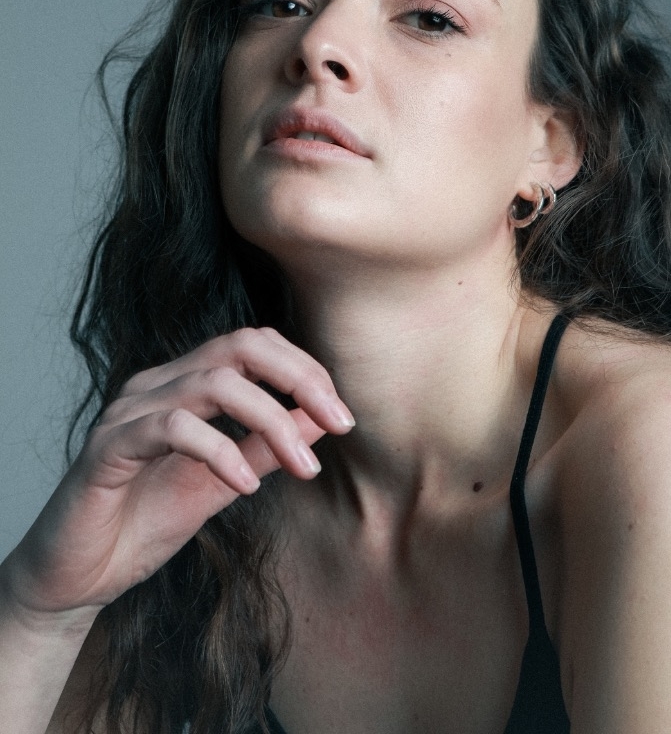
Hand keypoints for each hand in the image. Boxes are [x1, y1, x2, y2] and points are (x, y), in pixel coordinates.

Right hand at [1, 327, 353, 627]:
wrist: (79, 577)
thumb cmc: (146, 522)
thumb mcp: (225, 481)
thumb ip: (268, 447)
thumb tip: (322, 418)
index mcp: (183, 383)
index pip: (253, 344)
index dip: (304, 369)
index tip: (341, 414)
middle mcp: (156, 384)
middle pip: (239, 345)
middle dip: (299, 378)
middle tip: (340, 423)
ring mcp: (129, 411)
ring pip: (214, 384)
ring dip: (272, 422)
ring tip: (304, 467)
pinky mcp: (108, 447)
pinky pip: (173, 428)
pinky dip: (221, 451)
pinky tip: (245, 486)